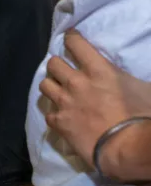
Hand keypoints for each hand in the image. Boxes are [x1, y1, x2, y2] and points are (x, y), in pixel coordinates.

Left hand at [41, 30, 150, 175]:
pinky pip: (48, 113)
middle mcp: (76, 82)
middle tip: (64, 71)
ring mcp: (64, 102)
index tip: (70, 38)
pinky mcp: (58, 122)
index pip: (76, 44)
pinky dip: (54, 114)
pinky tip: (62, 118)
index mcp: (98, 70)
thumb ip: (127, 80)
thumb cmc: (141, 116)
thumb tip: (127, 80)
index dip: (71, 39)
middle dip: (58, 65)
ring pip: (44, 85)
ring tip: (58, 91)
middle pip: (53, 63)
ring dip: (51, 86)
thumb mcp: (142, 88)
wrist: (127, 146)